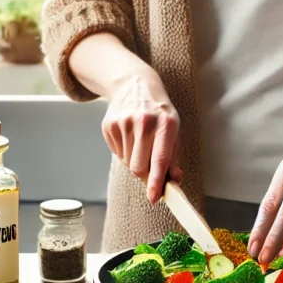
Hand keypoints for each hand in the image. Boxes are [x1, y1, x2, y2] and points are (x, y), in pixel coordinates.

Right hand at [102, 70, 181, 203]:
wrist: (134, 84)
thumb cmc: (158, 113)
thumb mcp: (173, 129)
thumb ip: (173, 157)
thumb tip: (174, 180)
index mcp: (166, 124)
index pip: (160, 159)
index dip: (156, 181)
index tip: (154, 197)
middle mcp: (144, 122)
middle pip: (138, 166)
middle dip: (144, 175)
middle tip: (150, 171)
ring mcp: (123, 123)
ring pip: (127, 162)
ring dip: (135, 161)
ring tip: (140, 144)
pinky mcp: (109, 125)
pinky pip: (117, 153)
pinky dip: (124, 152)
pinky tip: (129, 137)